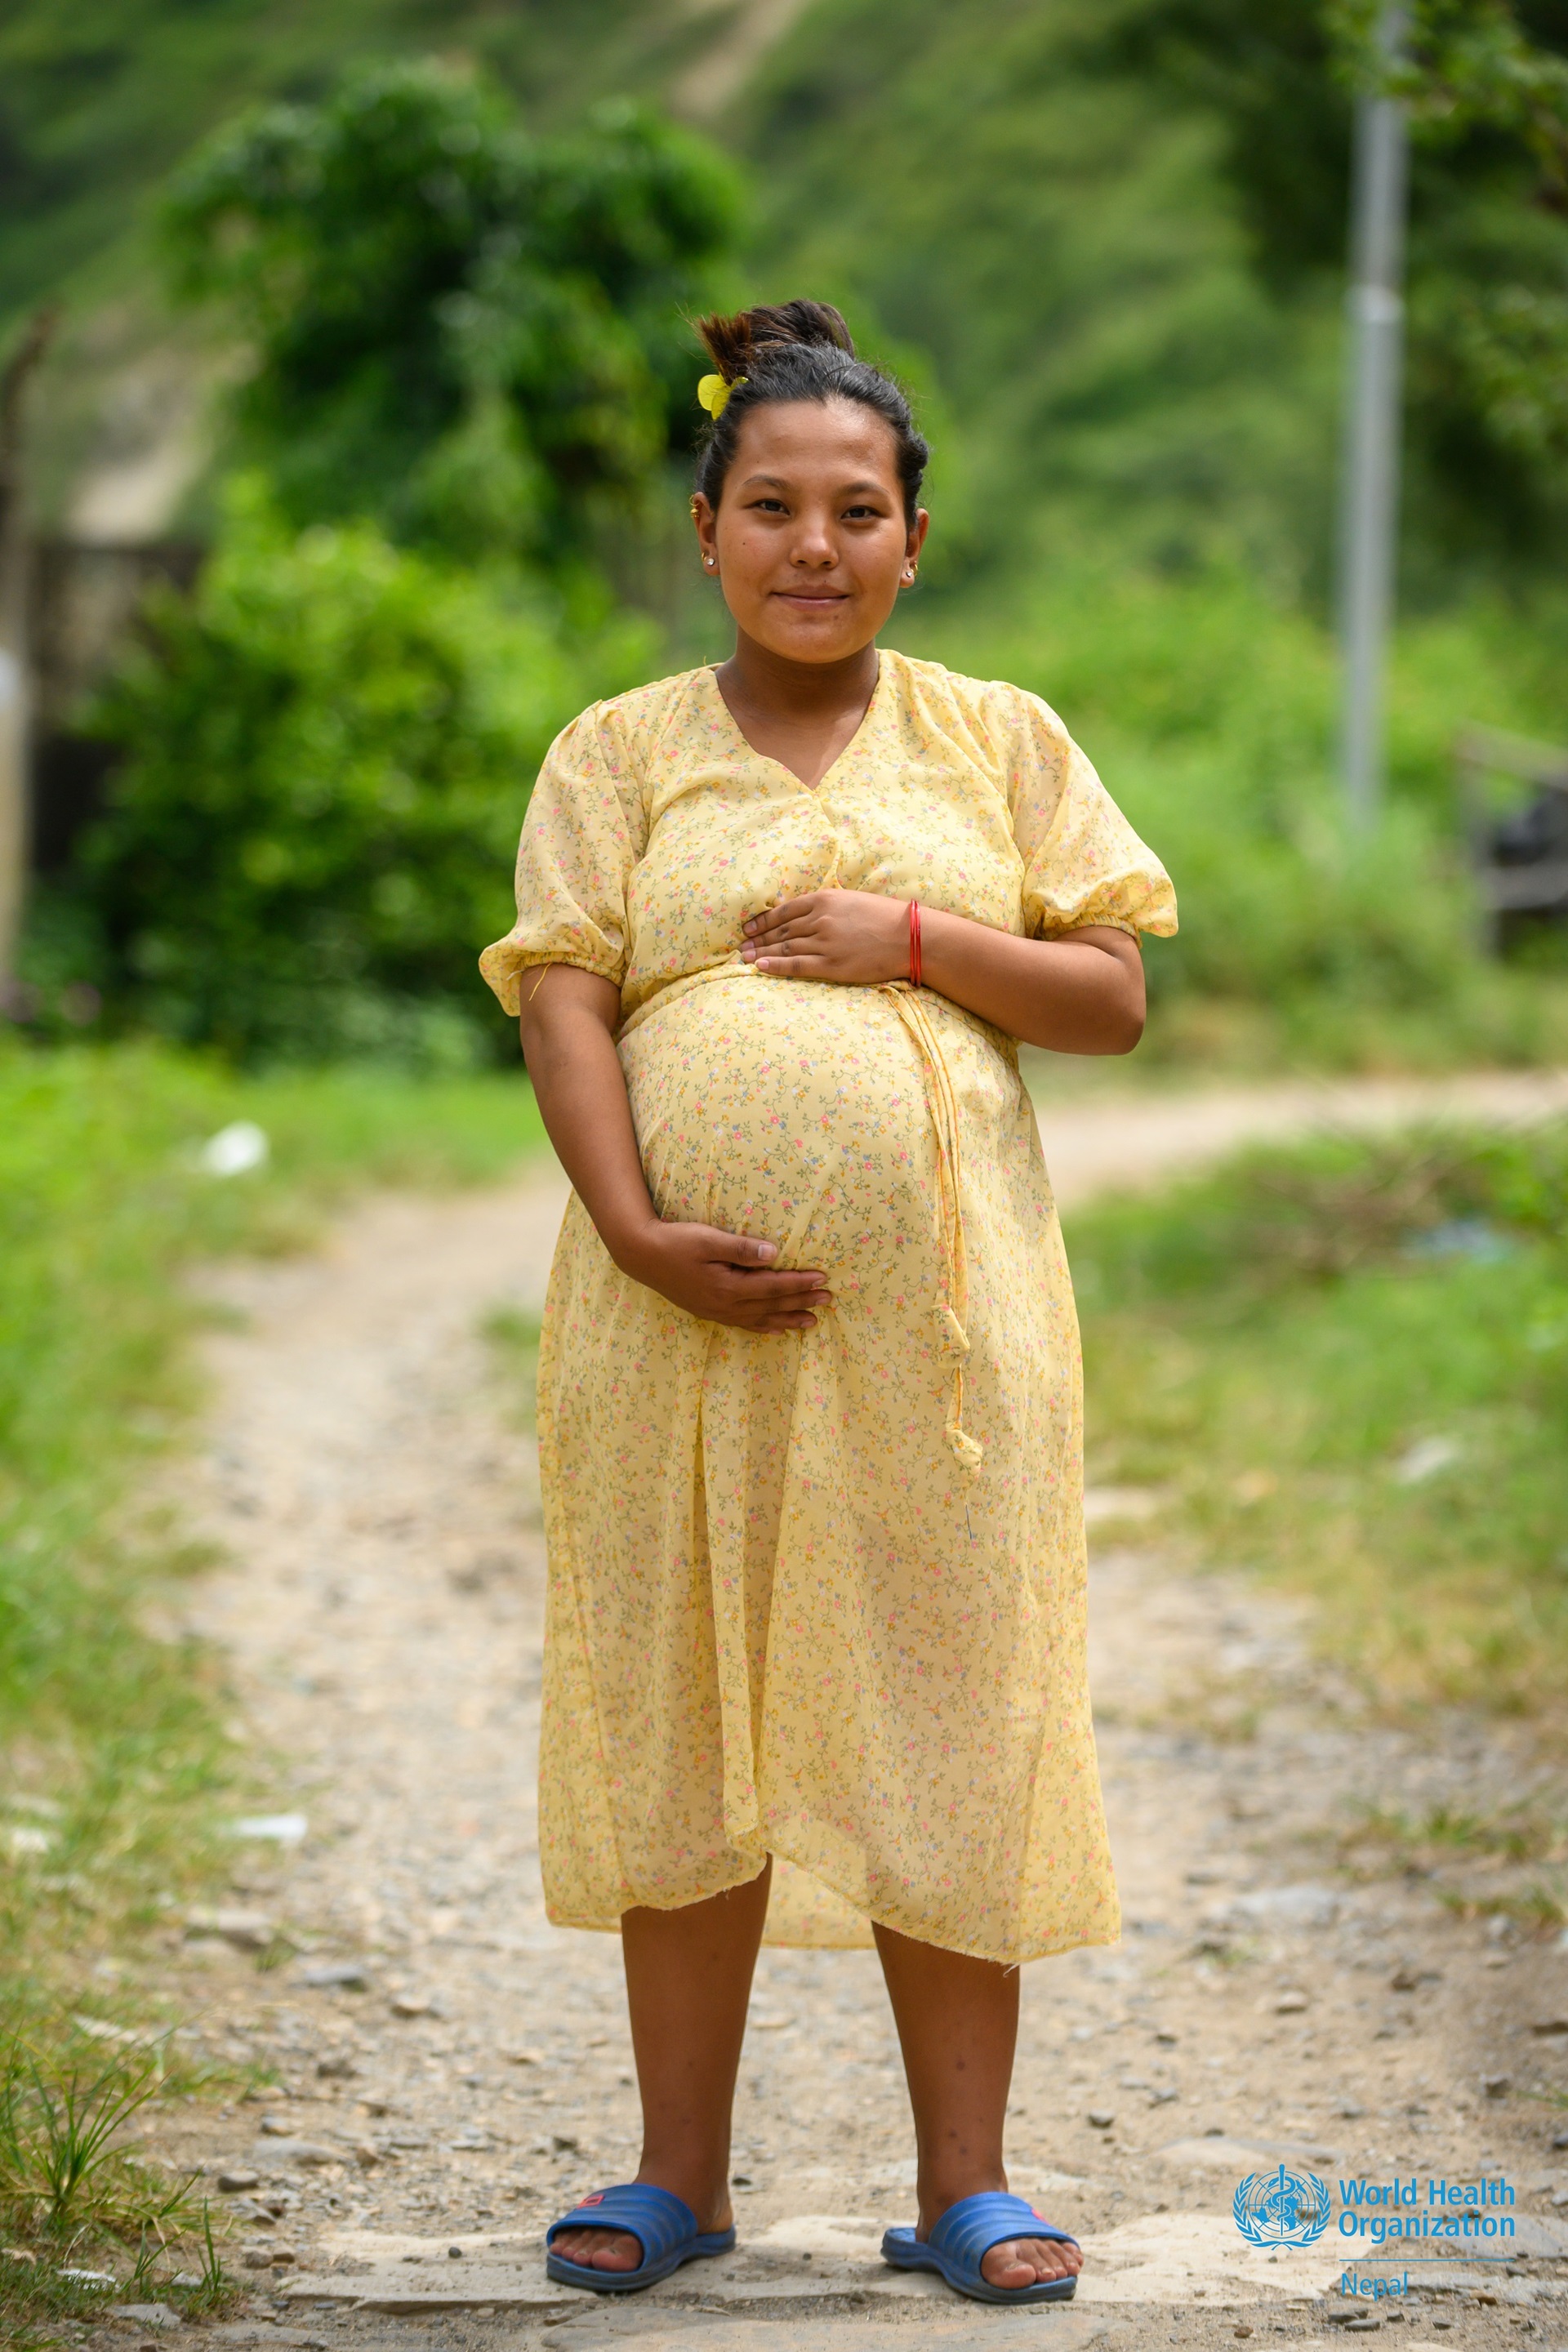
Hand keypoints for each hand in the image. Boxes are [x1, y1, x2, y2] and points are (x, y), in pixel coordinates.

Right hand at [617, 1219, 831, 1331]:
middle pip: (772, 1305)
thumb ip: (742, 1248)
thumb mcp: (709, 1239)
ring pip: (760, 1319)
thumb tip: (774, 1254)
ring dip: (788, 1319)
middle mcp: (725, 1305)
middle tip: (829, 1301)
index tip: (823, 1278)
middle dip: (801, 1302)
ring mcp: (716, 1311)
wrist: (641, 1256)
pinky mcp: (708, 1311)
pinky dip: (762, 1327)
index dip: (799, 1282)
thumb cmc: (675, 1241)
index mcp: (728, 1286)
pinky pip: (743, 1324)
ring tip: (812, 1323)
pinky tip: (775, 1329)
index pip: (773, 1286)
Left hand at [741, 890, 908, 984]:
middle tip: (740, 945)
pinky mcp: (832, 964)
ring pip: (784, 946)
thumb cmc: (885, 917)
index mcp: (825, 899)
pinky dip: (776, 965)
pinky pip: (797, 965)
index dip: (763, 919)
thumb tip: (806, 914)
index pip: (784, 910)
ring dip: (761, 952)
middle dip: (758, 938)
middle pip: (780, 929)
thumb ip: (827, 906)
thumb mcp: (852, 900)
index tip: (748, 927)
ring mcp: (825, 942)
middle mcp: (820, 919)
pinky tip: (760, 966)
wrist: (910, 936)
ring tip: (744, 957)